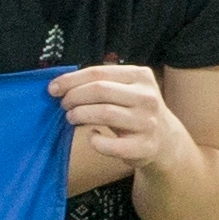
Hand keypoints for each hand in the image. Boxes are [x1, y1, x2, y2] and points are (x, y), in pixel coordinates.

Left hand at [49, 62, 178, 175]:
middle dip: (74, 97)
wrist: (165, 140)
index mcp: (141, 76)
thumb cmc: (135, 111)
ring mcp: (147, 122)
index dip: (71, 80)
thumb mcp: (127, 89)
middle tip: (63, 105)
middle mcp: (147, 97)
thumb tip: (60, 85)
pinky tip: (92, 136)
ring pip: (105, 114)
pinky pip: (110, 144)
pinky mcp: (144, 146)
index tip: (53, 88)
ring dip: (80, 115)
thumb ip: (102, 83)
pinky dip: (95, 141)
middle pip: (100, 91)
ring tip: (71, 117)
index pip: (98, 73)